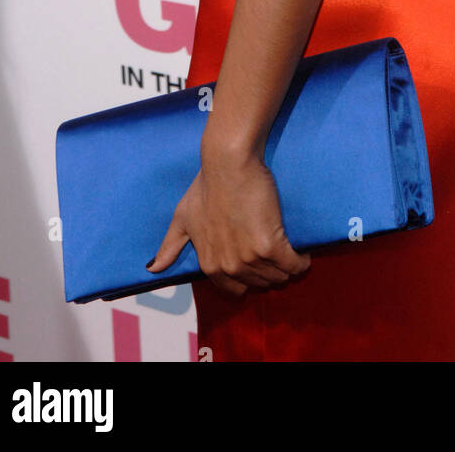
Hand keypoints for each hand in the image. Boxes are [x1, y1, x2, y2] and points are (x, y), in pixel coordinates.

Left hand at [146, 147, 311, 297]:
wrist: (228, 163)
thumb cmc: (207, 184)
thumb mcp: (182, 216)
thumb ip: (170, 245)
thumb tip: (152, 268)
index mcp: (209, 264)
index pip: (236, 289)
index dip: (249, 277)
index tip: (258, 261)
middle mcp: (228, 266)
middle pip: (260, 284)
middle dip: (270, 273)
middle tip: (277, 254)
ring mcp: (249, 258)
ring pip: (278, 277)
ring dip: (287, 268)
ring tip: (290, 252)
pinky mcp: (270, 245)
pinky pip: (293, 265)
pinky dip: (300, 262)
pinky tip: (302, 252)